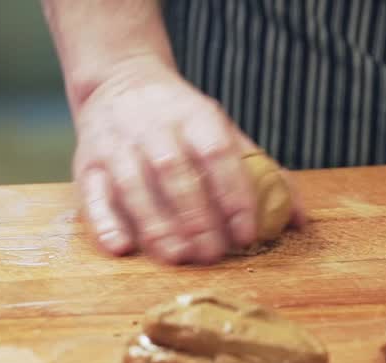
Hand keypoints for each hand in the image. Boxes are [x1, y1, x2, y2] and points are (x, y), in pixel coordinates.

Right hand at [71, 58, 301, 263]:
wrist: (119, 82)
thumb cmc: (182, 121)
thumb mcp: (224, 132)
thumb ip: (262, 173)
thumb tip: (299, 221)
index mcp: (196, 116)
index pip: (217, 155)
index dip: (233, 196)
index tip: (246, 234)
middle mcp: (153, 127)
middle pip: (175, 173)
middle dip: (196, 217)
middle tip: (212, 254)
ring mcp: (116, 145)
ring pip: (134, 186)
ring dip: (156, 226)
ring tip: (178, 257)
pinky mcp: (86, 164)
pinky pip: (93, 194)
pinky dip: (105, 222)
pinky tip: (122, 248)